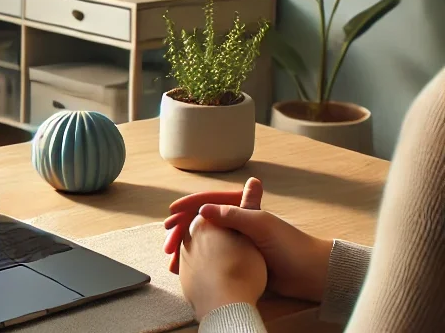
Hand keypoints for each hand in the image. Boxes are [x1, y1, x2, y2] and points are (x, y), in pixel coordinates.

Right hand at [165, 178, 332, 302]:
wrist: (309, 274)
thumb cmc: (288, 245)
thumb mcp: (259, 224)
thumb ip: (232, 215)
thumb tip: (201, 210)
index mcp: (241, 211)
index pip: (207, 205)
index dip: (188, 209)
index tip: (171, 217)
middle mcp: (237, 225)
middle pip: (202, 225)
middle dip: (182, 232)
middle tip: (168, 246)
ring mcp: (237, 244)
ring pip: (206, 244)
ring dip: (188, 251)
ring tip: (174, 262)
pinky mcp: (240, 262)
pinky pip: (214, 260)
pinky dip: (199, 264)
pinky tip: (189, 271)